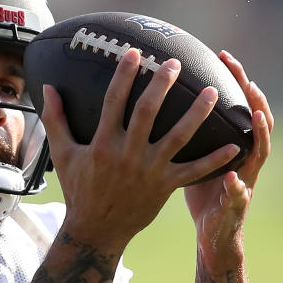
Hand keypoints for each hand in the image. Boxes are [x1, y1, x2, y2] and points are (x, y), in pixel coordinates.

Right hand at [42, 48, 239, 251]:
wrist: (95, 229)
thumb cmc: (78, 189)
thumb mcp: (63, 154)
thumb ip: (56, 119)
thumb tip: (47, 87)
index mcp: (103, 143)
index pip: (114, 101)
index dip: (124, 75)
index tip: (135, 53)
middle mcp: (127, 154)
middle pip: (149, 112)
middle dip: (163, 84)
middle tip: (176, 63)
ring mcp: (149, 171)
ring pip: (179, 137)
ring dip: (198, 114)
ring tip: (213, 92)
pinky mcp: (165, 186)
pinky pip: (194, 171)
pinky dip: (215, 160)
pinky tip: (234, 145)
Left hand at [184, 50, 272, 266]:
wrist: (214, 234)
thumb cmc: (204, 193)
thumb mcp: (198, 158)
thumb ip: (189, 133)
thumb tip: (161, 103)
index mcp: (234, 145)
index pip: (239, 105)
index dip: (236, 80)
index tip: (224, 55)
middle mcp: (246, 159)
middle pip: (258, 122)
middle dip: (254, 97)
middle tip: (245, 76)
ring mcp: (245, 181)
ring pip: (260, 154)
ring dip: (259, 133)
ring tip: (253, 114)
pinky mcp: (235, 207)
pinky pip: (238, 196)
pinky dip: (237, 187)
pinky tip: (232, 177)